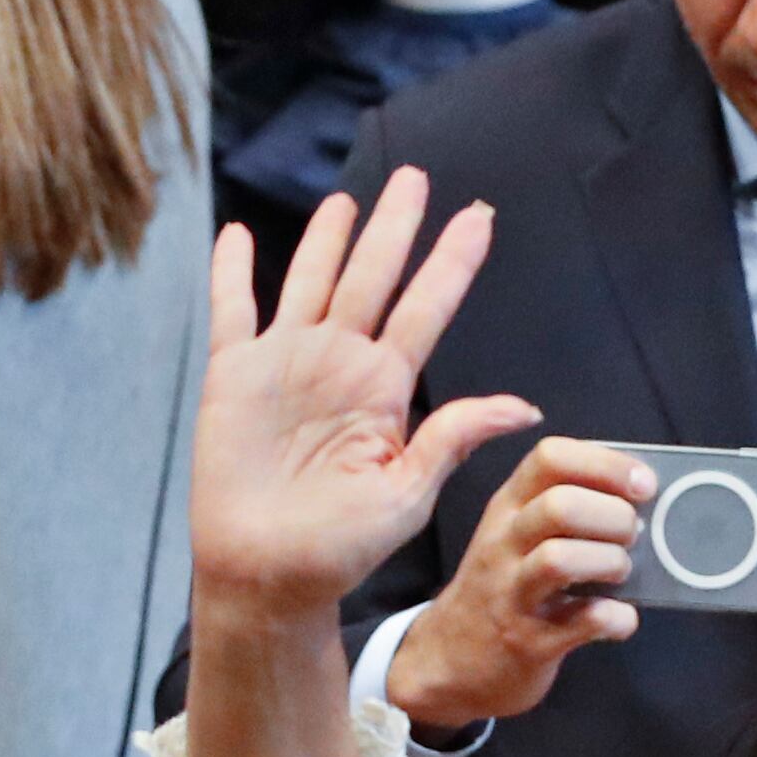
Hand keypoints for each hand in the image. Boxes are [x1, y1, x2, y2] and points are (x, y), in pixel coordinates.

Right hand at [190, 171, 538, 634]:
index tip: (481, 216)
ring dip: (326, 240)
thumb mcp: (409, 495)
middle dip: (394, 227)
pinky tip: (239, 236)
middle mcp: (339, 366)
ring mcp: (285, 366)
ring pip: (310, 281)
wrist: (266, 577)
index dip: (452, 260)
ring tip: (347, 201)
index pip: (427, 308)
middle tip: (416, 178)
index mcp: (385, 389)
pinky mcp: (233, 379)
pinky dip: (233, 273)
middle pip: (373, 277)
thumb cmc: (338, 551)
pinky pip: (232, 312)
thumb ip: (453, 438)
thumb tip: (524, 408)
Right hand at [389, 433, 660, 730]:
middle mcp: (504, 545)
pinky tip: (619, 620)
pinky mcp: (530, 643)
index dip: (607, 464)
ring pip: (560, 559)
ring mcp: (512, 595)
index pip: (551, 457)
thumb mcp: (513, 535)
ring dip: (610, 562)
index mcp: (507, 508)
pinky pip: (584, 621)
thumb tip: (639, 499)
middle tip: (632, 536)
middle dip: (614, 516)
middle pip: (560, 505)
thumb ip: (562, 508)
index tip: (641, 485)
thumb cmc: (500, 589)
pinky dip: (617, 618)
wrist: (449, 662)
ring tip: (620, 573)